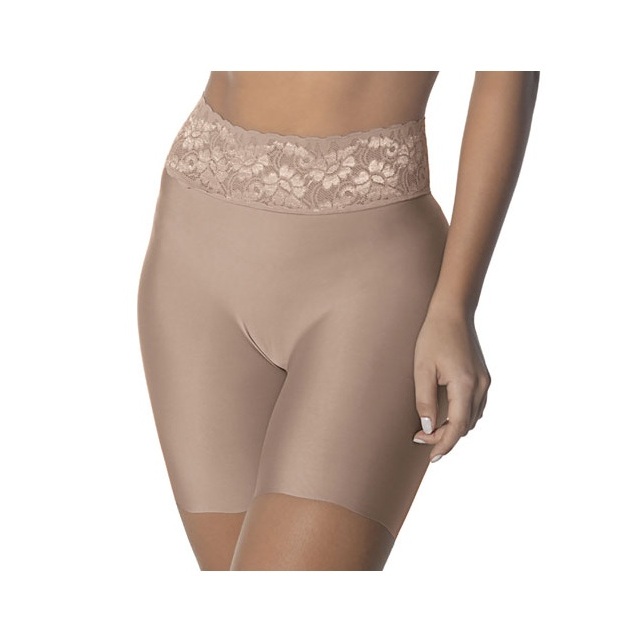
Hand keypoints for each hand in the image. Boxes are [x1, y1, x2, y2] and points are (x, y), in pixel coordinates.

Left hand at [412, 309, 490, 461]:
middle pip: (465, 426)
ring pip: (472, 418)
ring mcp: (485, 382)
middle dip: (445, 437)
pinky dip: (462, 417)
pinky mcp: (484, 377)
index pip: (457, 426)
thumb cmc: (433, 337)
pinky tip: (446, 416)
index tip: (431, 457)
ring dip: (454, 428)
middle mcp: (480, 386)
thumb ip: (425, 401)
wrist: (453, 312)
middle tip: (419, 438)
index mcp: (465, 384)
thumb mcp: (422, 369)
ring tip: (430, 430)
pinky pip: (476, 406)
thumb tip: (428, 429)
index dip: (444, 444)